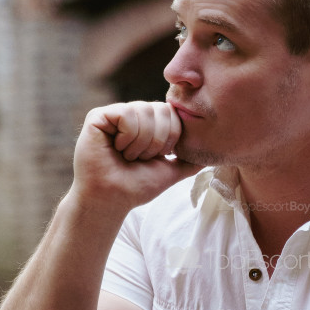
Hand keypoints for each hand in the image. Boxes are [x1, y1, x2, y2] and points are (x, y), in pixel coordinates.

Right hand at [73, 101, 199, 208]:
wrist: (111, 199)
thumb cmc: (136, 187)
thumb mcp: (170, 171)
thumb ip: (189, 161)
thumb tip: (211, 156)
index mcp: (148, 124)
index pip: (172, 113)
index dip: (170, 138)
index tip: (156, 157)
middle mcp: (132, 115)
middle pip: (161, 109)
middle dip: (157, 141)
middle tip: (141, 158)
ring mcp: (114, 114)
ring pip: (144, 111)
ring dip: (141, 143)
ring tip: (127, 156)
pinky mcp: (98, 116)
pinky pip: (126, 113)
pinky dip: (127, 136)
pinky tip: (116, 148)